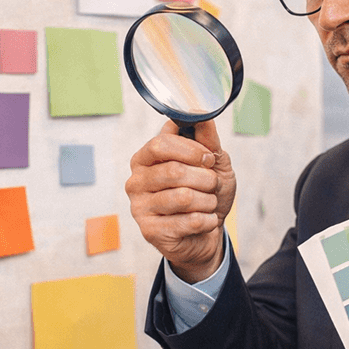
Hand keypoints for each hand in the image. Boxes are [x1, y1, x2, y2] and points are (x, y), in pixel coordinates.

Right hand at [125, 119, 235, 282]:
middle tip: (212, 185)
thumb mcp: (212, 163)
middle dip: (205, 178)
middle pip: (174, 171)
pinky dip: (207, 220)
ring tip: (208, 204)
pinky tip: (205, 221)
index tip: (208, 158)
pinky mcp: (150, 231)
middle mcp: (136, 181)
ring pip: (183, 197)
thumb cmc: (205, 194)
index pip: (161, 143)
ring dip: (207, 201)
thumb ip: (207, 138)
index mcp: (145, 159)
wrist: (207, 234)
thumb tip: (203, 114)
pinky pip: (189, 221)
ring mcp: (139, 207)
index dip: (191, 149)